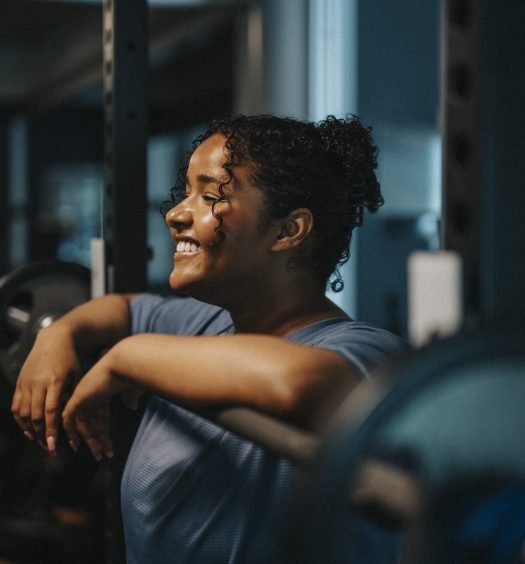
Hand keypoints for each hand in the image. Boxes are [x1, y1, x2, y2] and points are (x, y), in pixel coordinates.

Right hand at [11, 324, 82, 452]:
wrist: (54, 340)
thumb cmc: (71, 360)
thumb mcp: (77, 376)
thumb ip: (74, 396)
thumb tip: (76, 420)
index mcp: (55, 381)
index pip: (50, 411)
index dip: (51, 430)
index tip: (54, 445)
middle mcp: (38, 383)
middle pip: (35, 415)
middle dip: (41, 434)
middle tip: (49, 448)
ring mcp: (26, 383)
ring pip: (23, 412)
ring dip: (29, 430)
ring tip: (39, 440)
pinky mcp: (20, 383)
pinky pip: (16, 405)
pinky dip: (20, 420)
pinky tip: (27, 429)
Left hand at [62, 350, 130, 460]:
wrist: (124, 364)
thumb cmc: (132, 374)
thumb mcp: (132, 389)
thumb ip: (130, 398)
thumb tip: (131, 406)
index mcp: (104, 388)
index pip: (101, 412)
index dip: (102, 427)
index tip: (105, 440)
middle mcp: (92, 392)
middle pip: (92, 420)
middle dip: (97, 438)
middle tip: (103, 454)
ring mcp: (83, 395)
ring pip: (82, 423)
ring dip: (90, 440)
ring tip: (99, 455)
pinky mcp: (77, 399)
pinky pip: (69, 420)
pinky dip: (71, 432)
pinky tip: (76, 445)